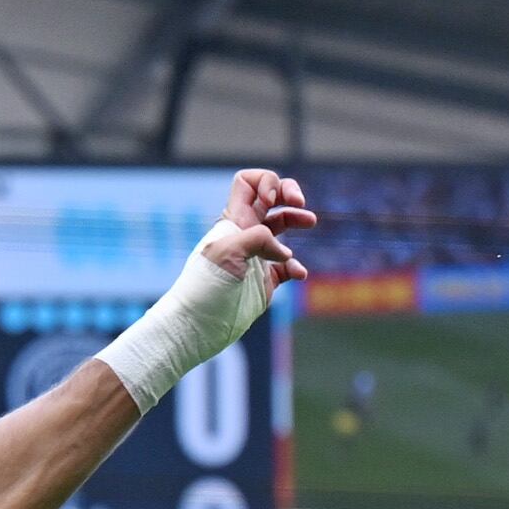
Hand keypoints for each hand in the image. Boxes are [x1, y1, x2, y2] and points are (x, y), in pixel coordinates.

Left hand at [200, 165, 315, 293]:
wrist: (199, 326)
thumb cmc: (206, 288)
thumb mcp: (228, 253)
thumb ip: (258, 238)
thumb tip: (283, 252)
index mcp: (233, 222)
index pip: (247, 183)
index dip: (265, 182)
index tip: (271, 201)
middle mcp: (245, 234)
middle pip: (271, 197)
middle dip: (289, 192)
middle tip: (299, 203)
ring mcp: (256, 255)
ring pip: (282, 226)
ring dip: (298, 219)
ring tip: (310, 222)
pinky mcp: (265, 279)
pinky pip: (288, 265)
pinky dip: (297, 266)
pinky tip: (297, 274)